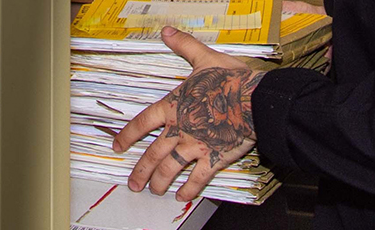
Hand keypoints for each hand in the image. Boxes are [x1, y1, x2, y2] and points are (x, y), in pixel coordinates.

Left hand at [116, 27, 264, 201]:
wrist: (256, 99)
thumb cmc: (232, 80)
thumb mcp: (204, 58)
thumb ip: (184, 46)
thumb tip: (168, 33)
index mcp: (174, 106)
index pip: (143, 123)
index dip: (127, 135)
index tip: (118, 146)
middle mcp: (180, 129)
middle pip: (153, 154)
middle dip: (141, 170)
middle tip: (134, 182)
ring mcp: (196, 146)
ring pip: (170, 168)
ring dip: (159, 182)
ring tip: (154, 191)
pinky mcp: (214, 158)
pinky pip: (198, 178)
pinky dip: (189, 189)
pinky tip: (182, 195)